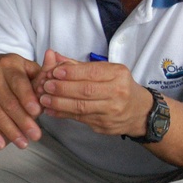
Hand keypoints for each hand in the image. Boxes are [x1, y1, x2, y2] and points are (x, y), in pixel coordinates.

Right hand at [0, 53, 44, 149]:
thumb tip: (53, 81)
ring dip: (11, 131)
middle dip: (23, 121)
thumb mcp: (22, 65)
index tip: (37, 113)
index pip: (19, 83)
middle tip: (36, 136)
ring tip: (23, 144)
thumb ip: (39, 74)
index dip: (28, 99)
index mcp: (8, 65)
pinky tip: (0, 145)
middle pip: (9, 103)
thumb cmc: (7, 72)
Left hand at [36, 49, 152, 137]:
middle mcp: (117, 92)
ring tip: (44, 98)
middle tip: (45, 85)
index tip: (54, 71)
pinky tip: (50, 110)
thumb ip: (78, 65)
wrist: (139, 112)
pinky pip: (80, 119)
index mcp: (118, 74)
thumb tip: (54, 56)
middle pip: (86, 90)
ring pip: (81, 107)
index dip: (72, 73)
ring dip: (59, 103)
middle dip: (62, 88)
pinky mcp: (104, 125)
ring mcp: (112, 111)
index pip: (92, 72)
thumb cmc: (118, 86)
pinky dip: (63, 114)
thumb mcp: (106, 70)